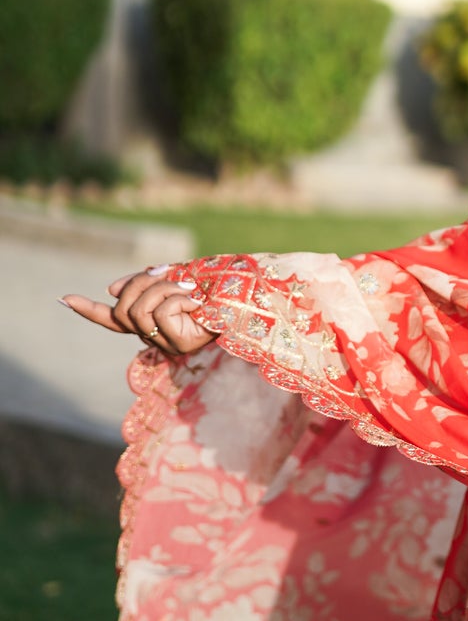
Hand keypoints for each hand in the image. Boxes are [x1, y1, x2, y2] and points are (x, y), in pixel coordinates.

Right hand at [62, 268, 216, 357]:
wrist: (250, 299)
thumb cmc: (216, 288)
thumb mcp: (177, 277)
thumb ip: (148, 283)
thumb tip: (111, 289)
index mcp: (152, 322)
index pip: (113, 319)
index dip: (88, 310)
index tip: (64, 299)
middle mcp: (156, 336)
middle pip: (124, 308)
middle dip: (143, 284)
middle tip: (172, 276)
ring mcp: (168, 344)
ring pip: (140, 310)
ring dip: (163, 289)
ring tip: (188, 290)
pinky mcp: (179, 344)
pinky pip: (161, 313)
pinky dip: (177, 298)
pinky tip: (197, 301)